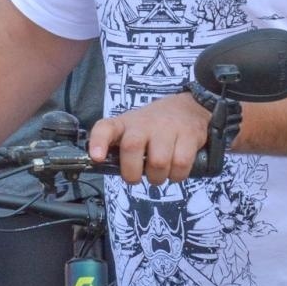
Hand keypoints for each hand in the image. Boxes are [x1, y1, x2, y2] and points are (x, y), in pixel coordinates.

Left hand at [88, 92, 210, 183]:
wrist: (189, 107)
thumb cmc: (154, 126)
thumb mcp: (132, 130)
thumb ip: (119, 148)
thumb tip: (105, 167)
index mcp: (125, 123)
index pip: (105, 128)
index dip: (98, 142)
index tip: (97, 158)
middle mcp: (144, 123)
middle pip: (132, 147)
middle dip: (132, 173)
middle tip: (136, 178)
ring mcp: (167, 127)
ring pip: (158, 162)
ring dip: (157, 177)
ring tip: (159, 174)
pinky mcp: (189, 135)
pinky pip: (180, 164)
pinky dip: (177, 175)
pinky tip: (174, 171)